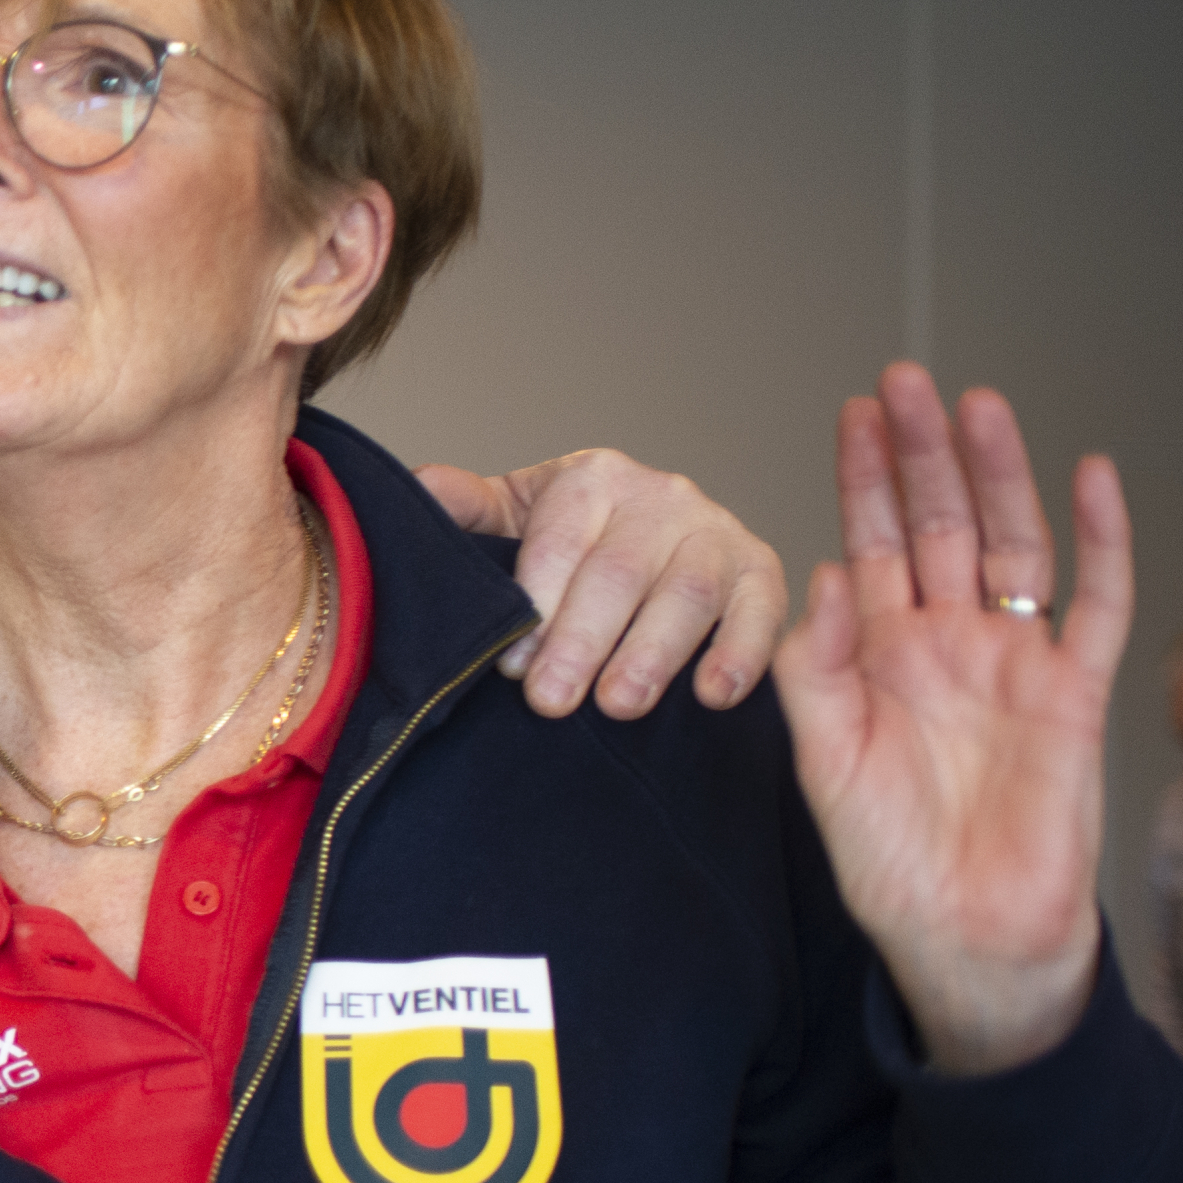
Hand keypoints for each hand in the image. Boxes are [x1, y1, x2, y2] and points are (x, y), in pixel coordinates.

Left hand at [418, 450, 789, 717]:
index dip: (536, 606)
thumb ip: (466, 508)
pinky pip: (762, 611)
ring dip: (653, 654)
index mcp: (591, 478)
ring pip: (688, 593)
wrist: (649, 535)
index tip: (510, 666)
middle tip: (551, 701)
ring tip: (619, 704)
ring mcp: (716, 532)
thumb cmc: (567, 539)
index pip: (562, 541)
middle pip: (621, 572)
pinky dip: (741, 653)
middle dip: (582, 641)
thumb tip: (420, 489)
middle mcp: (660, 496)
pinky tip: (712, 695)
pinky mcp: (761, 571)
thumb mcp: (511, 517)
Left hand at [777, 364, 1127, 1075]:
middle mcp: (948, 644)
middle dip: (923, 454)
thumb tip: (824, 574)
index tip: (852, 414)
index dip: (862, 480)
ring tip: (981, 405)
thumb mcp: (824, 762)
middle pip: (939, 526)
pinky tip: (1092, 476)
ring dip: (1000, 476)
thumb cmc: (887, 859)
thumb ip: (815, 672)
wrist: (963, 936)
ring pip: (1012, 545)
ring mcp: (1015, 662)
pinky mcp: (1075, 694)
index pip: (870, 545)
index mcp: (881, 655)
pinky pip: (1095, 605)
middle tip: (907, 380)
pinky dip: (1101, 541)